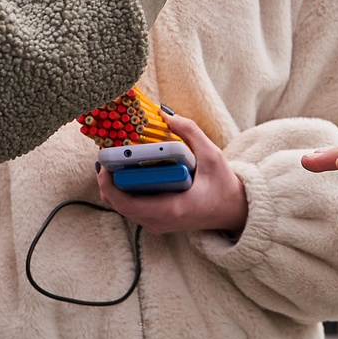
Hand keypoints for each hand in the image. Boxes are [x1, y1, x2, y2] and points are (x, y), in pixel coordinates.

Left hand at [100, 112, 244, 236]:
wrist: (234, 210)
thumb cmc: (223, 185)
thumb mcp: (211, 154)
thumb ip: (190, 132)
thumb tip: (165, 114)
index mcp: (172, 208)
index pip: (127, 203)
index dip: (109, 184)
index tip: (103, 163)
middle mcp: (161, 221)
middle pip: (119, 205)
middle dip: (107, 181)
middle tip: (106, 157)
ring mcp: (157, 224)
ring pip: (123, 208)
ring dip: (114, 186)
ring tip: (113, 162)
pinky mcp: (157, 221)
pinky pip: (132, 208)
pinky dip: (124, 191)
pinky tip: (125, 172)